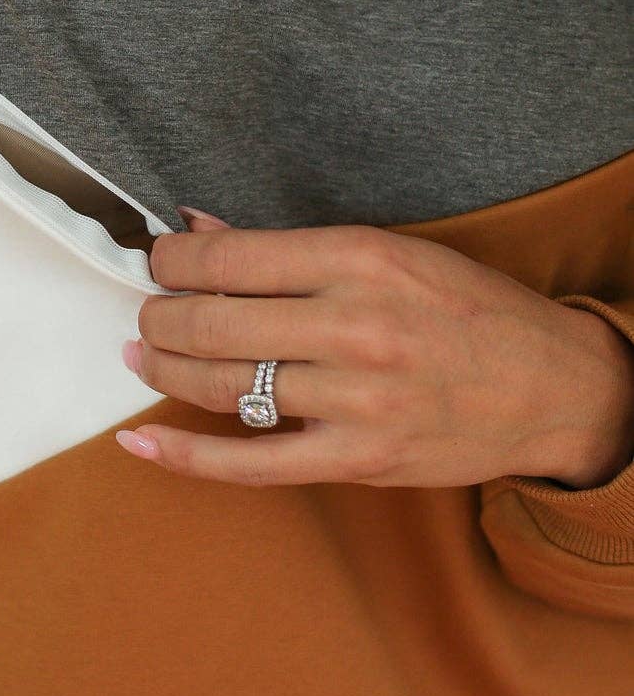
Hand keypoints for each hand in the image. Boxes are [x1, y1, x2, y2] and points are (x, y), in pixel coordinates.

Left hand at [114, 212, 633, 489]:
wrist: (554, 387)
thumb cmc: (467, 312)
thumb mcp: (391, 253)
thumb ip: (291, 248)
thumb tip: (199, 231)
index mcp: (361, 259)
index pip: (230, 257)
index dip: (174, 260)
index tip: (160, 260)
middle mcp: (354, 326)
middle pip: (212, 321)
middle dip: (160, 314)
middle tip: (149, 310)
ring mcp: (355, 399)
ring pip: (220, 385)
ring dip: (164, 367)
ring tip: (146, 352)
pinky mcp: (357, 459)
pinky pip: (249, 464)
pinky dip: (185, 455)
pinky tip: (141, 441)